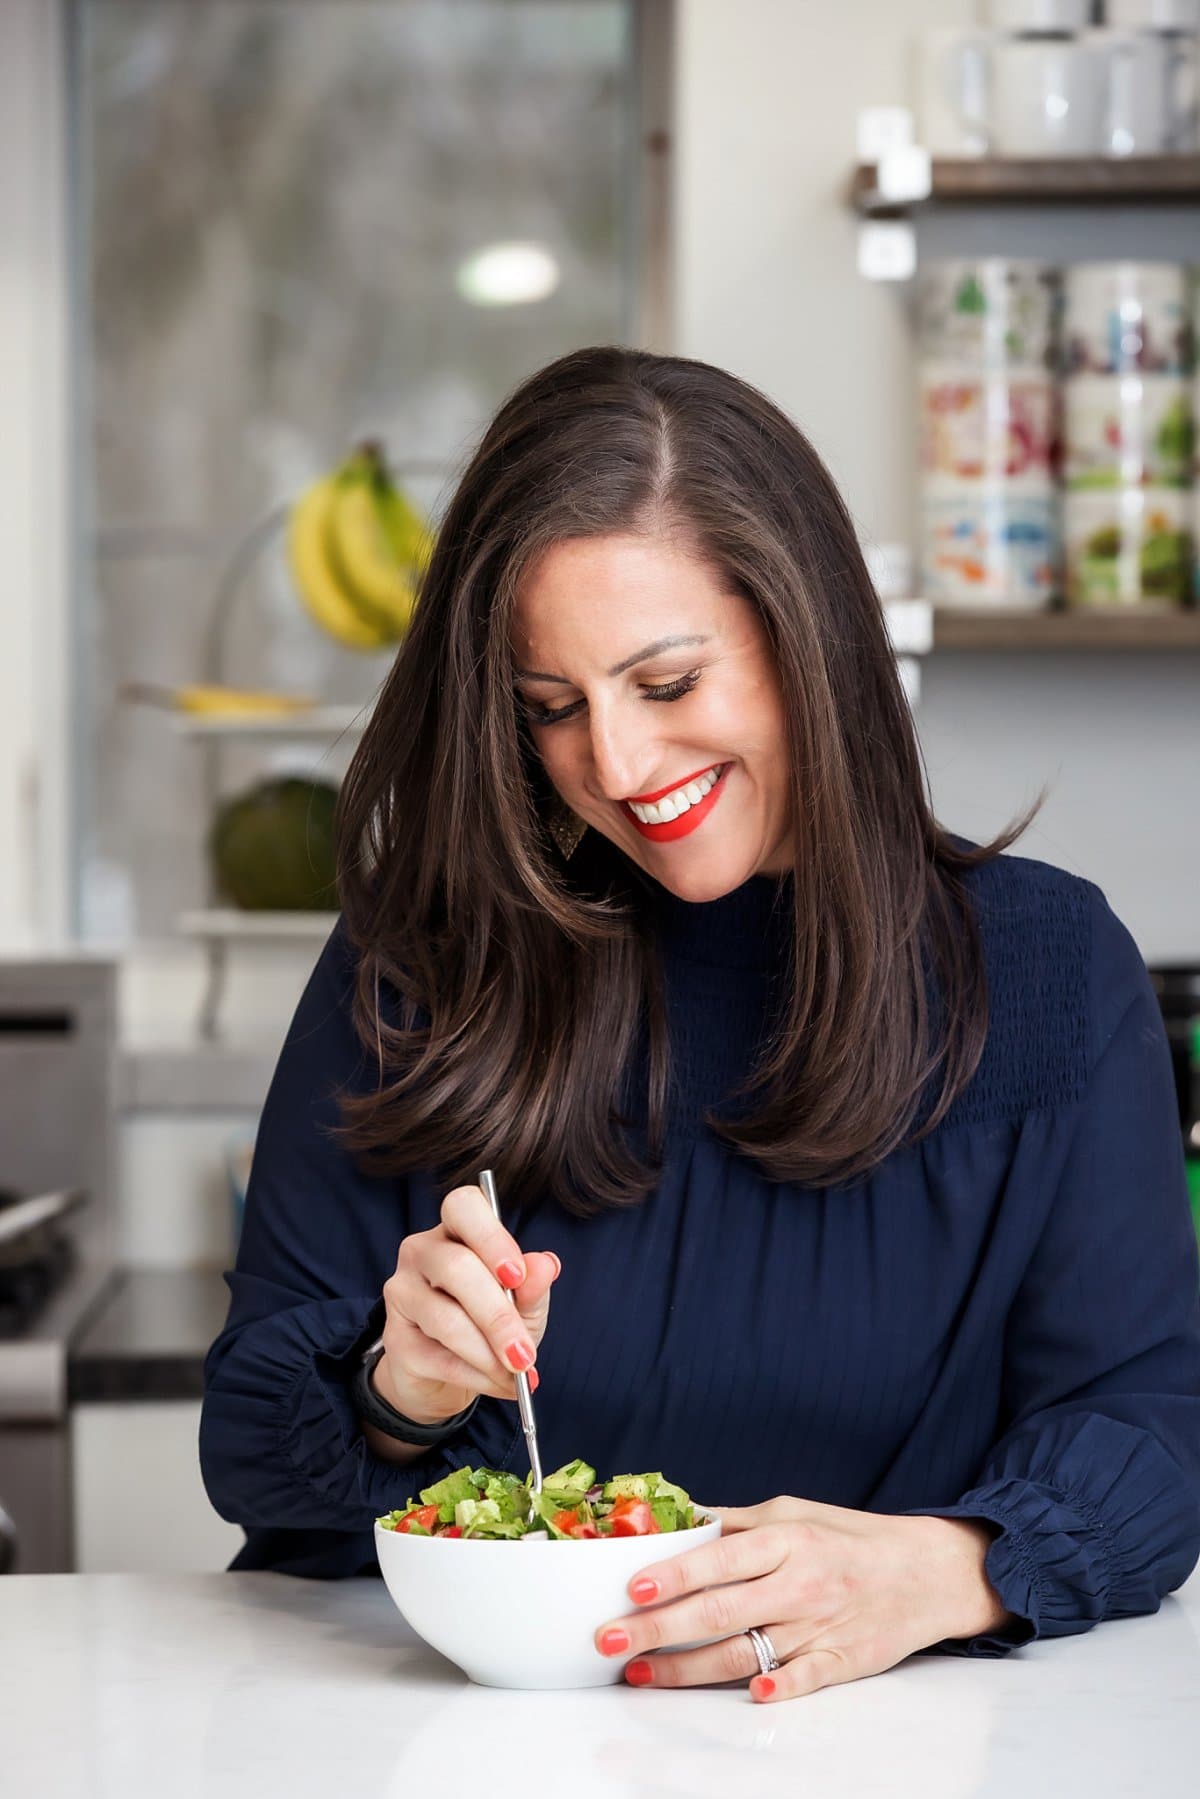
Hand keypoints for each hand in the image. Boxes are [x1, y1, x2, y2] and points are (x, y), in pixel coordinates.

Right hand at [375, 1183, 559, 1424]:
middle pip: (456, 1268)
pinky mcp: (395, 1337)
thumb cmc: (489, 1324)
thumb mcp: (523, 1305)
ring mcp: (402, 1292)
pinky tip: (501, 1385)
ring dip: (488, 1354)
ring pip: (446, 1318)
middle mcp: (421, 1251)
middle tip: (525, 1352)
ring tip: (518, 1374)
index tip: (516, 1275)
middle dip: (498, 1316)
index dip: (491, 1237)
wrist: (449, 1375)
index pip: (463, 1207)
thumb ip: (533, 1286)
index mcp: (456, 1230)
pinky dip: (477, 1376)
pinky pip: (439, 1357)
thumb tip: (546, 1265)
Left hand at [594, 1496, 1013, 1702]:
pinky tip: (750, 1694)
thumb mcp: (795, 1512)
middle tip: (610, 1640)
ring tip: (641, 1674)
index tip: (631, 1586)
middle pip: (719, 1612)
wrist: (929, 1571)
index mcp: (787, 1540)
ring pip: (744, 1654)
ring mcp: (821, 1627)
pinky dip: (780, 1686)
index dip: (674, 1573)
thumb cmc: (851, 1538)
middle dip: (659, 1629)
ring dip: (687, 1669)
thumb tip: (680, 1516)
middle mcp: (800, 1584)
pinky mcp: (843, 1663)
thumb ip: (737, 1522)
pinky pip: (806, 1679)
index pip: (720, 1557)